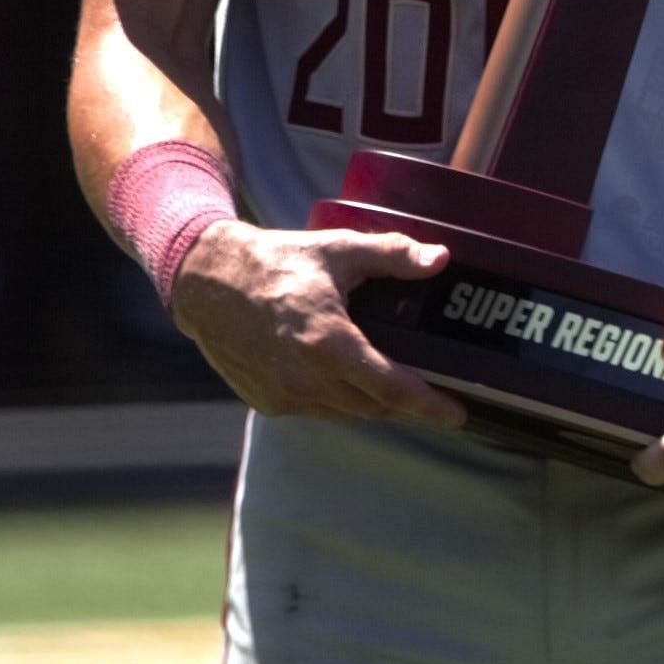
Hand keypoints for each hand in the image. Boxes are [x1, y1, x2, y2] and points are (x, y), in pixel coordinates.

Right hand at [173, 219, 465, 425]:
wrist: (205, 283)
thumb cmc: (276, 262)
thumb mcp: (338, 249)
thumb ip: (393, 255)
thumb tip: (440, 260)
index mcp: (326, 342)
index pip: (390, 388)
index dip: (428, 405)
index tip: (458, 414)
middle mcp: (303, 378)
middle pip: (373, 406)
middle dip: (409, 405)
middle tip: (439, 398)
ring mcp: (282, 395)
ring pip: (347, 413)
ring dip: (376, 406)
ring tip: (403, 391)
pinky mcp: (266, 401)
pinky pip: (319, 410)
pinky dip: (342, 402)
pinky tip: (355, 383)